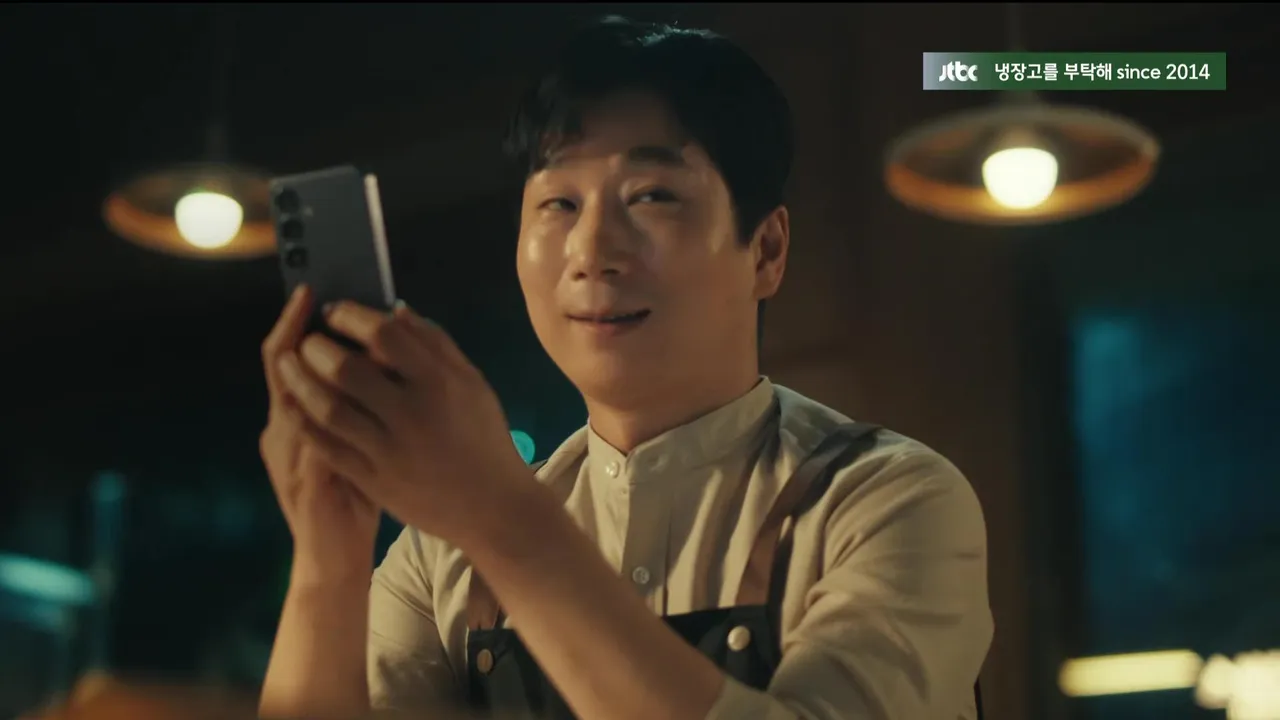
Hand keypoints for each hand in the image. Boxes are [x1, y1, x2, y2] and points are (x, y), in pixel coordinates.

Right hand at [259, 286, 380, 583]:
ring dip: (307, 370)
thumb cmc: (349, 490)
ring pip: (289, 404)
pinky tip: (346, 395)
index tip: (311, 287)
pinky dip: (327, 419)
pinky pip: (313, 447)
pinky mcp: (307, 487)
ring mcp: (289, 459)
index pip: (286, 358)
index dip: (294, 323)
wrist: (334, 555)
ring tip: (323, 335)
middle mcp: (281, 433)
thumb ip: (353, 393)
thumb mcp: (348, 435)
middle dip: (294, 333)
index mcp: (291, 418)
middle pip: (279, 372)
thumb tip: (374, 341)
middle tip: (312, 296)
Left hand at [274, 300, 529, 545]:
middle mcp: (412, 413)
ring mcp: (388, 450)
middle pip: (346, 369)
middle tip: (308, 341)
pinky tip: (293, 404)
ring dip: (299, 381)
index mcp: (439, 383)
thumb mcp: (472, 383)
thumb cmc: (484, 438)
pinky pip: (326, 445)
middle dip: (316, 347)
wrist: (492, 507)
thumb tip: (394, 310)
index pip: (384, 335)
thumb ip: (436, 344)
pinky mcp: (373, 480)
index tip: (334, 312)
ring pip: (327, 408)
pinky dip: (302, 420)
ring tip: (289, 365)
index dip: (351, 316)